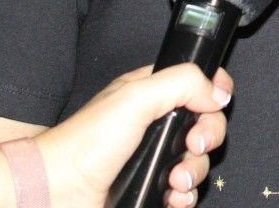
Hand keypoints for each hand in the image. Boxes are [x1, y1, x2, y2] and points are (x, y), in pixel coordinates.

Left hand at [35, 64, 231, 207]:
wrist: (60, 192)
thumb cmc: (85, 144)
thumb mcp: (135, 97)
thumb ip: (182, 83)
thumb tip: (218, 92)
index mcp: (152, 93)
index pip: (198, 83)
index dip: (214, 91)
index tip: (214, 104)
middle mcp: (156, 124)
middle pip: (206, 124)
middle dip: (208, 136)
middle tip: (194, 144)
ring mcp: (155, 157)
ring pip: (198, 161)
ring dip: (195, 171)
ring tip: (176, 179)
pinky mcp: (152, 187)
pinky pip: (186, 191)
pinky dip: (185, 196)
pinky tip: (173, 197)